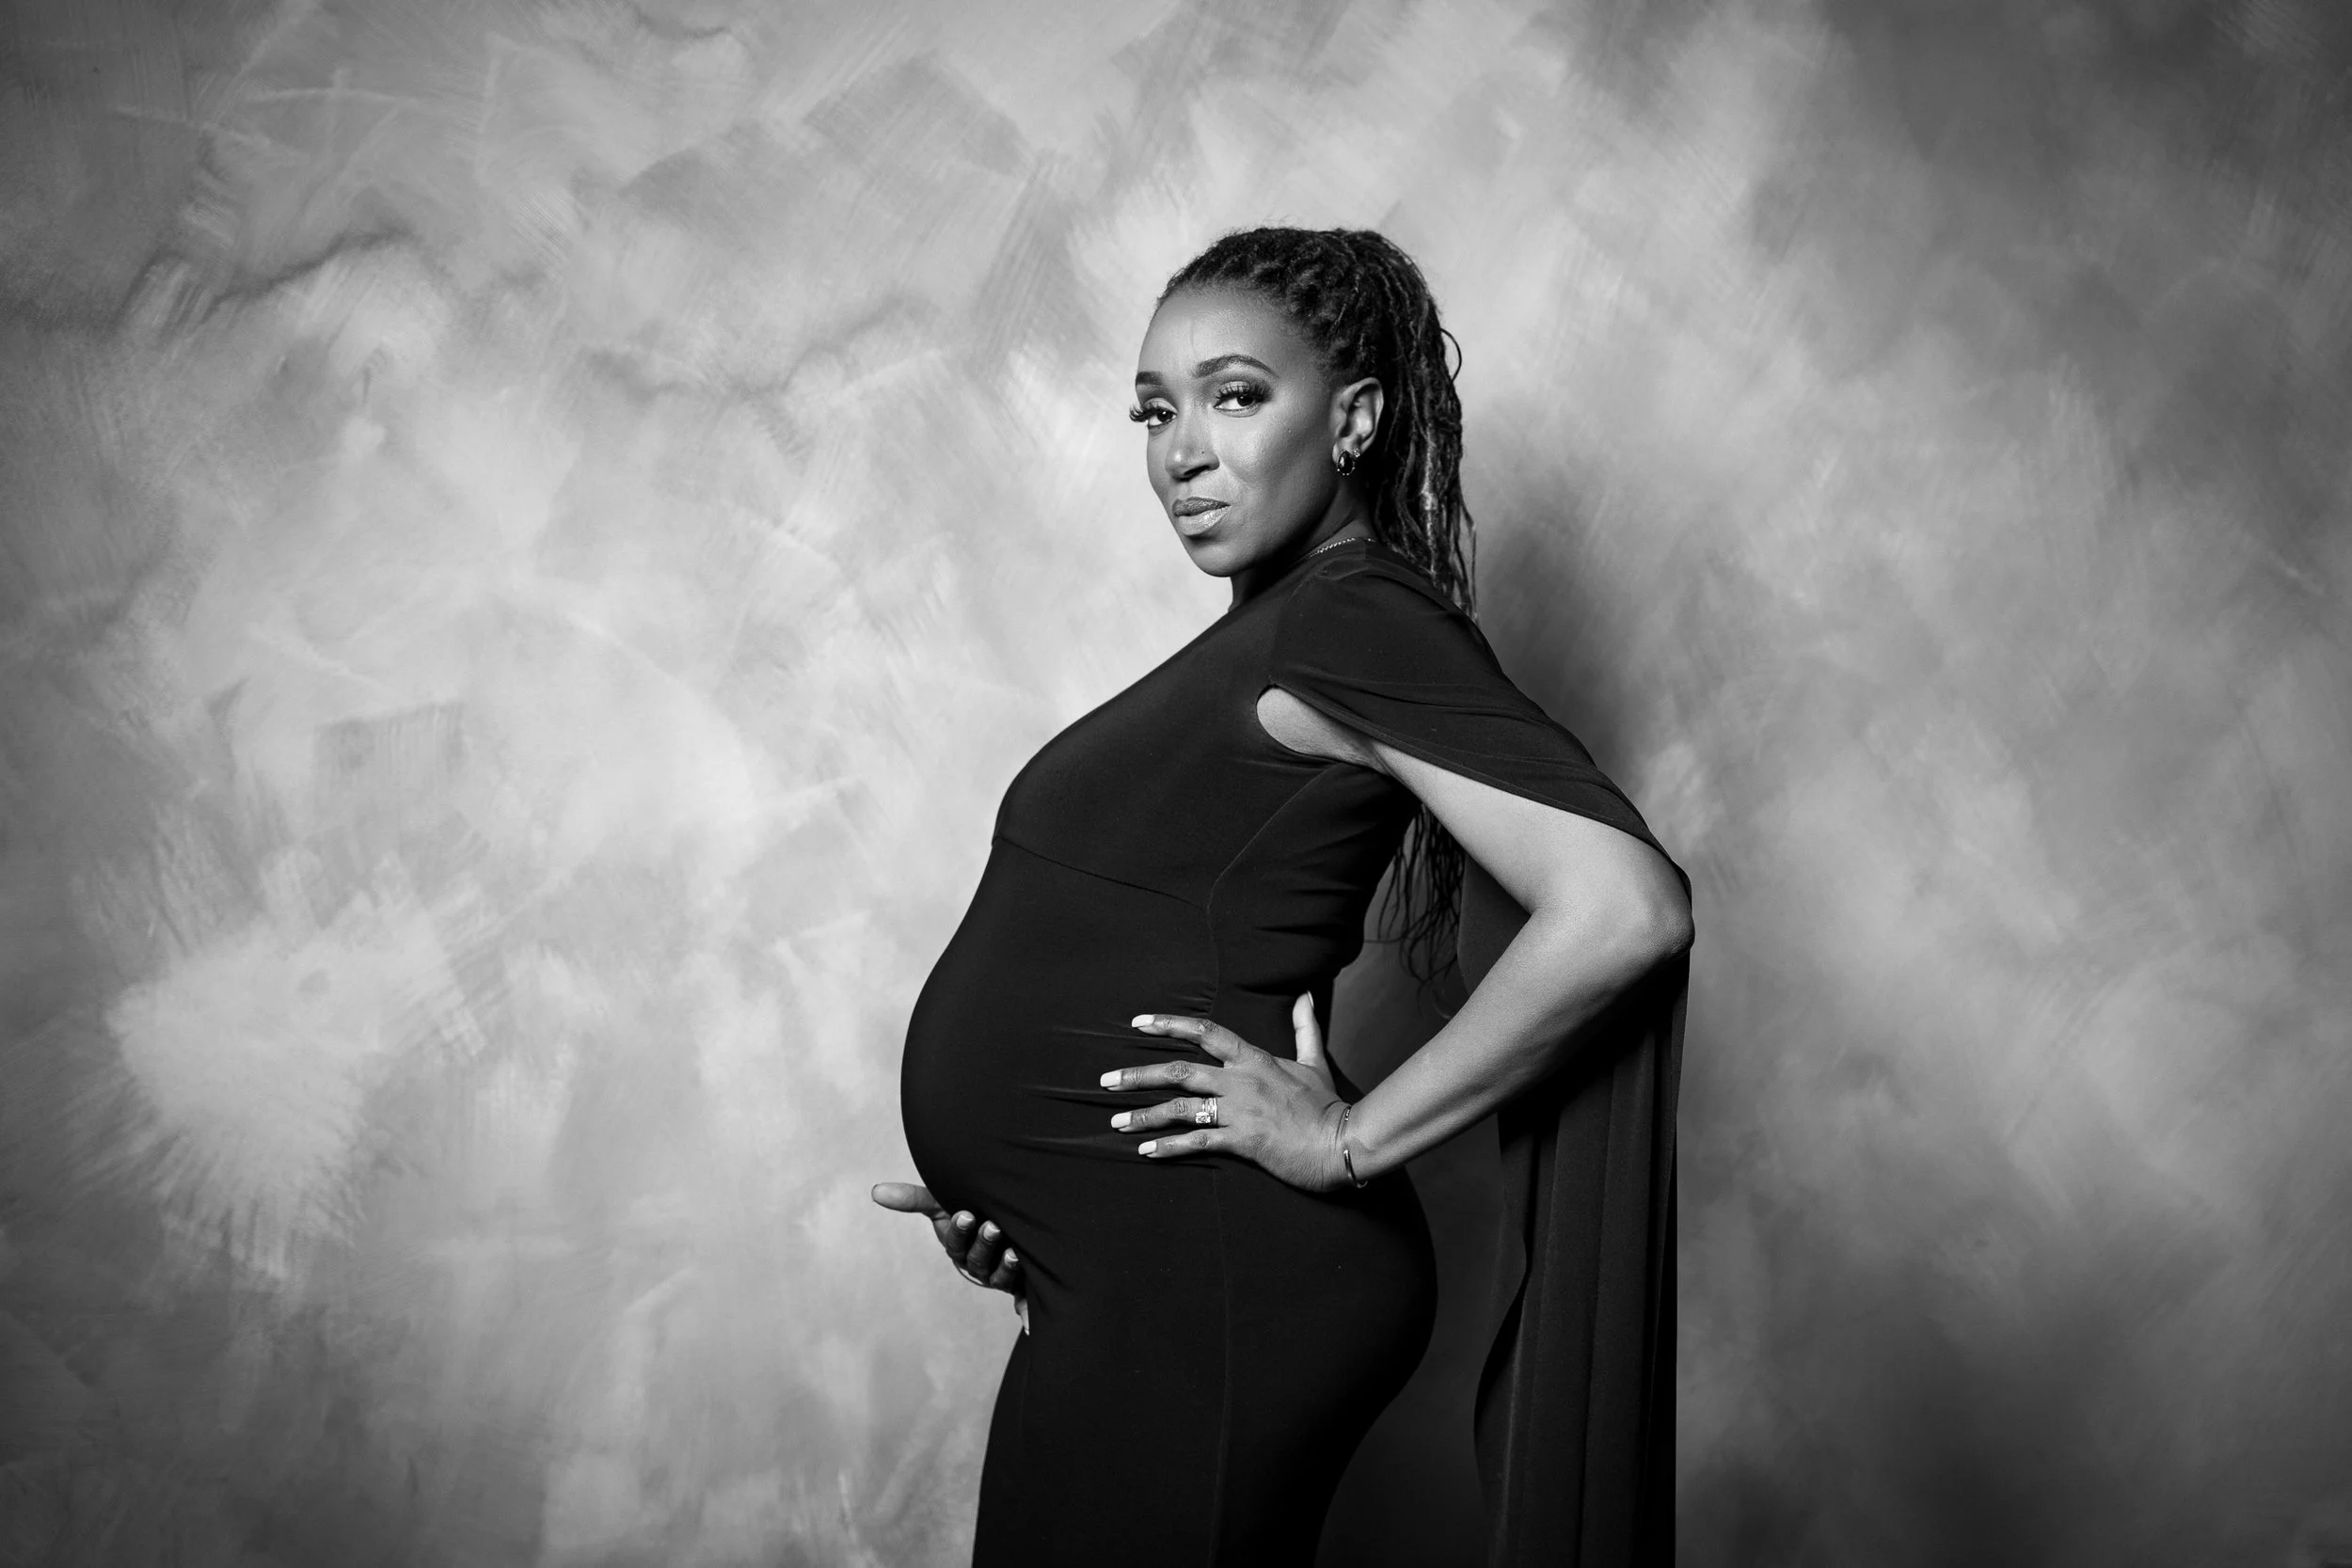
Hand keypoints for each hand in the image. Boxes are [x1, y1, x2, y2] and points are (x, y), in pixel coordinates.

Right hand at [869, 1181, 1028, 1330]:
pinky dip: (1025, 1297)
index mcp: (958, 1247)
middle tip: (992, 1226)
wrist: (1006, 1223)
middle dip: (983, 1245)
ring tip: (1013, 1250)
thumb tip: (875, 1191)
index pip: (955, 1242)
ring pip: (998, 1276)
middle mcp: (977, 1264)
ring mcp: (999, 1275)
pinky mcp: (1022, 1283)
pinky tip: (1027, 1287)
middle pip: (977, 1260)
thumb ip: (913, 1198)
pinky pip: (1022, 1293)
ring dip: (1004, 1265)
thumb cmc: (970, 1210)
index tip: (966, 1214)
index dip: (959, 1231)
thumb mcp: (943, 1203)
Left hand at [1101, 994, 1349, 1191]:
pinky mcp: (1243, 1141)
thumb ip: (1304, 1028)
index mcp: (1253, 1058)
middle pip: (1179, 1070)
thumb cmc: (1327, 1104)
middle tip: (1106, 1081)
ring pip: (1180, 1109)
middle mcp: (1240, 1080)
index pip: (1204, 1031)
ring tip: (1117, 1122)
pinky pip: (1197, 1142)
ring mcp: (1240, 1110)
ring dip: (1144, 1115)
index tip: (1137, 1023)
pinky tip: (1147, 1152)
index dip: (1168, 1024)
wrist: (1344, 1140)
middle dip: (1138, 1075)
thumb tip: (1304, 995)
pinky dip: (1169, 1148)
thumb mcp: (1314, 1061)